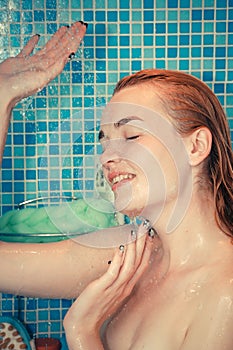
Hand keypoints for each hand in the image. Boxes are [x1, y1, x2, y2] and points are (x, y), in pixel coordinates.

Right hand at [0, 21, 86, 109]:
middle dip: (69, 36)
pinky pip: (28, 49)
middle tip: (78, 24)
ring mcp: (32, 62)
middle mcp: (43, 65)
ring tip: (64, 28)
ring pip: (48, 47)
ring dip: (57, 38)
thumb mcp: (42, 77)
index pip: (66, 50)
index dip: (75, 39)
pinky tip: (37, 37)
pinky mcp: (20, 61)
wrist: (3, 89)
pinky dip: (33, 43)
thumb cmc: (21, 87)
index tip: (82, 28)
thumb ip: (55, 67)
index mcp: (50, 68)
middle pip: (60, 47)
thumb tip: (68, 57)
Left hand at [63, 225, 153, 348]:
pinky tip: (120, 248)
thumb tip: (118, 263)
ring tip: (133, 232)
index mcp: (127, 287)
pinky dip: (118, 259)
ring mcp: (114, 288)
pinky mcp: (102, 288)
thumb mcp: (111, 292)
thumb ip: (117, 279)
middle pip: (138, 263)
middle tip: (144, 227)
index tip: (148, 236)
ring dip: (133, 248)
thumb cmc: (95, 307)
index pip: (141, 266)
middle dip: (142, 244)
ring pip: (129, 266)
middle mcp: (124, 287)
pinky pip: (113, 272)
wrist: (83, 325)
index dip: (146, 250)